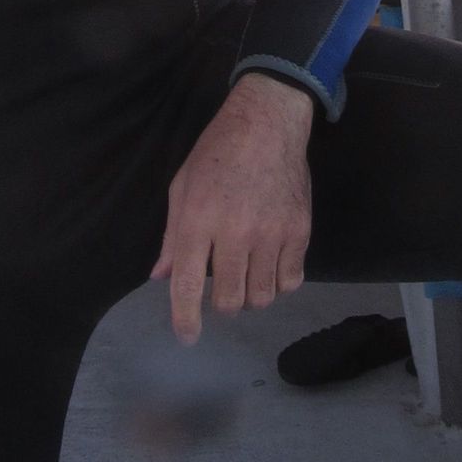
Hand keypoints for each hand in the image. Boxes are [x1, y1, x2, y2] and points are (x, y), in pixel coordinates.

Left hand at [152, 72, 313, 342]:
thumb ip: (172, 236)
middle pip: (229, 301)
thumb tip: (162, 276)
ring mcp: (271, 234)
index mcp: (198, 221)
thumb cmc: (217, 152)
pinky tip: (272, 265)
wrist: (267, 123)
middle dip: (222, 304)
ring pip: (261, 297)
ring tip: (248, 275)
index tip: (187, 337)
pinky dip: (280, 283)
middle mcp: (235, 232)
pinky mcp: (299, 231)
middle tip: (222, 286)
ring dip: (251, 295)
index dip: (185, 319)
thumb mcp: (182, 187)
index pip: (188, 286)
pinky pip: (291, 281)